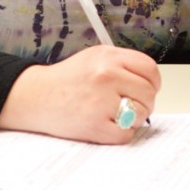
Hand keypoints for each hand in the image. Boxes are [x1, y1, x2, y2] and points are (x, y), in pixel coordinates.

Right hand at [0, 44, 160, 143]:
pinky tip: (107, 125)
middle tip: (131, 105)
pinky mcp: (95, 125)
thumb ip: (122, 65)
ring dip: (133, 118)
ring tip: (115, 114)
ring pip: (141, 115)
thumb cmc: (65, 80)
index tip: (147, 89)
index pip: (150, 69)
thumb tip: (149, 83)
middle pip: (148, 94)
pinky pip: (126, 133)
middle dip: (144, 103)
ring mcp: (101, 101)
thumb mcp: (94, 58)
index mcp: (108, 57)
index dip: (153, 83)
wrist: (36, 96)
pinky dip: (121, 133)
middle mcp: (106, 76)